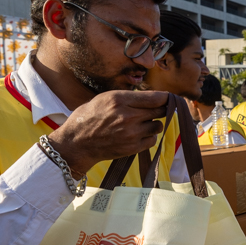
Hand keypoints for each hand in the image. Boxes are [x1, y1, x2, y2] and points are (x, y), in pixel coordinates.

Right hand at [46, 90, 168, 174]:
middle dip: (161, 109)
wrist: (77, 143)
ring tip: (142, 122)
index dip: (165, 97)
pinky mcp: (132, 147)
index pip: (155, 97)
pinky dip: (149, 136)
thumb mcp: (105, 98)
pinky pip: (152, 139)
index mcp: (119, 100)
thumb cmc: (90, 117)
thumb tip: (153, 97)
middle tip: (156, 109)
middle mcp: (127, 116)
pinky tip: (138, 134)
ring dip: (154, 123)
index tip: (168, 98)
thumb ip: (129, 97)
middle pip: (160, 110)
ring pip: (158, 125)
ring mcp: (131, 133)